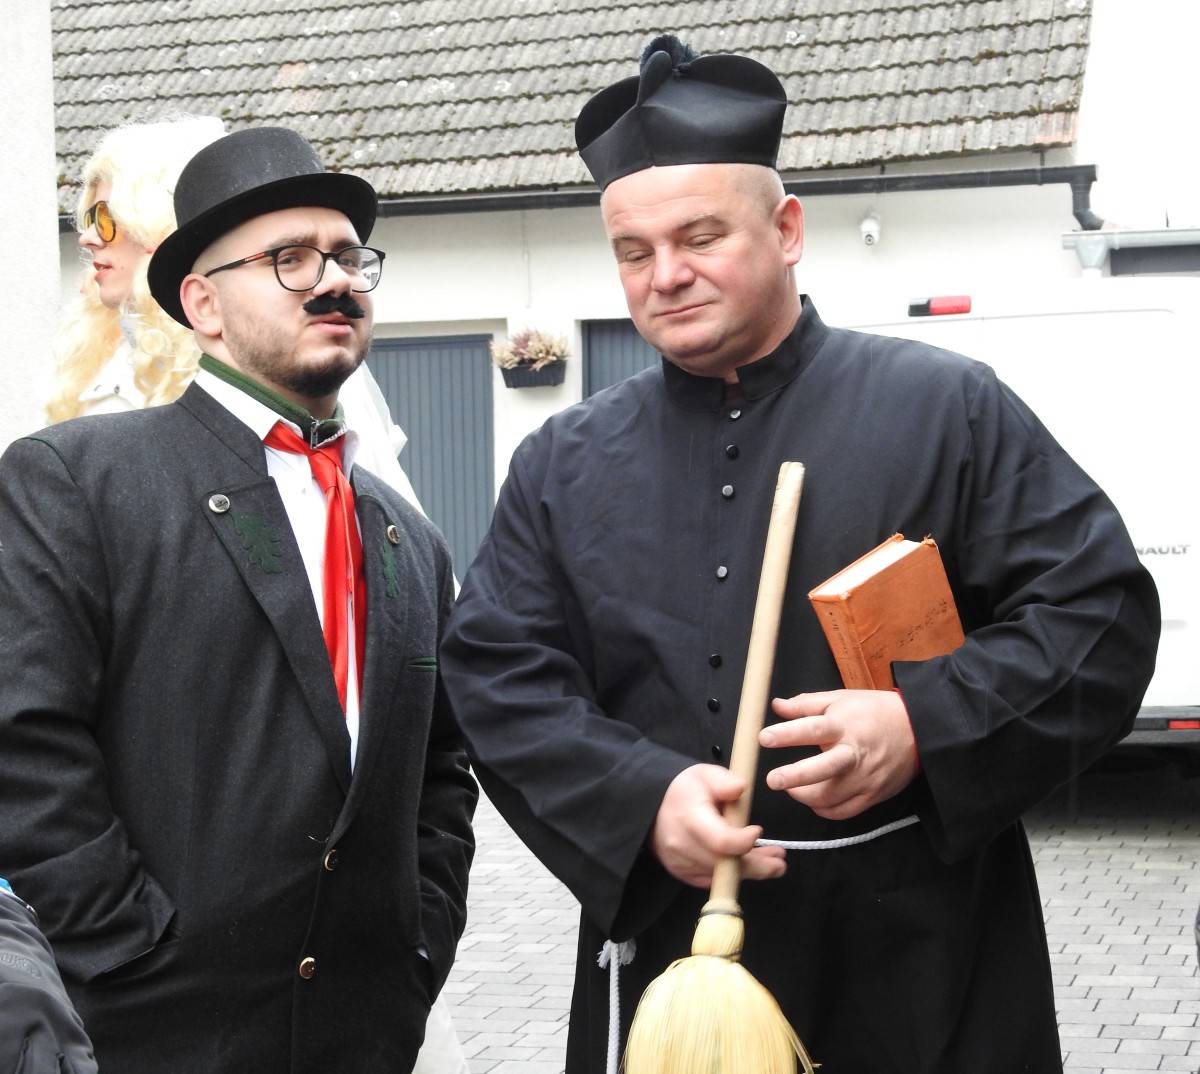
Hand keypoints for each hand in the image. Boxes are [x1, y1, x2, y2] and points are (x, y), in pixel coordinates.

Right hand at [647, 764, 786, 887]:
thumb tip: (741, 788)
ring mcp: (682, 864)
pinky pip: (714, 881)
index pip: (719, 841)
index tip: (757, 831)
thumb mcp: (705, 775)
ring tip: (774, 862)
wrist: (653, 806)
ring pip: (722, 876)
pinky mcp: (684, 874)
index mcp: (690, 818)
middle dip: (757, 865)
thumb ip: (724, 781)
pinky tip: (751, 864)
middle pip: (725, 865)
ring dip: (751, 870)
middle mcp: (683, 846)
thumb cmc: (684, 790)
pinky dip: (734, 874)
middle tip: (780, 861)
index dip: (742, 841)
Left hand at [759, 690, 918, 819]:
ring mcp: (865, 778)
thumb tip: (776, 705)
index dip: (788, 734)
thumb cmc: (875, 712)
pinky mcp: (873, 795)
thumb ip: (806, 704)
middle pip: (824, 770)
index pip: (813, 728)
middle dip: (796, 777)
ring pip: (831, 797)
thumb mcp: (841, 699)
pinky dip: (824, 809)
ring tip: (790, 786)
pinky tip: (814, 800)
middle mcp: (855, 754)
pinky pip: (843, 811)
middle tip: (773, 780)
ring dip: (804, 796)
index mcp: (845, 725)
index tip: (764, 737)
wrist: (918, 730)